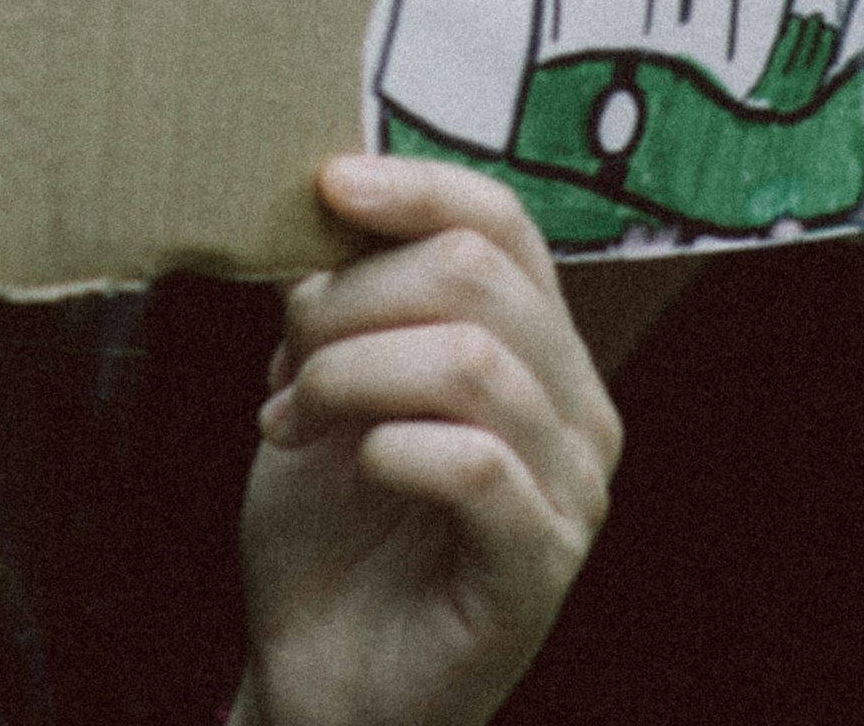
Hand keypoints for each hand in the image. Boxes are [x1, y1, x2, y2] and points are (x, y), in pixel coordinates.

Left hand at [235, 155, 615, 725]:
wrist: (320, 680)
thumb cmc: (331, 535)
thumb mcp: (328, 387)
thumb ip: (345, 299)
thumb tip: (331, 194)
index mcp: (538, 350)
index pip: (504, 223)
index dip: (416, 187)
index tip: (326, 186)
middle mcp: (577, 409)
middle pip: (477, 276)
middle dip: (351, 298)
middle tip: (286, 356)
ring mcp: (571, 491)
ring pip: (468, 361)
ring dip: (349, 374)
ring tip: (292, 416)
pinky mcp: (540, 567)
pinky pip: (474, 465)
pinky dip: (389, 447)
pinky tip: (354, 467)